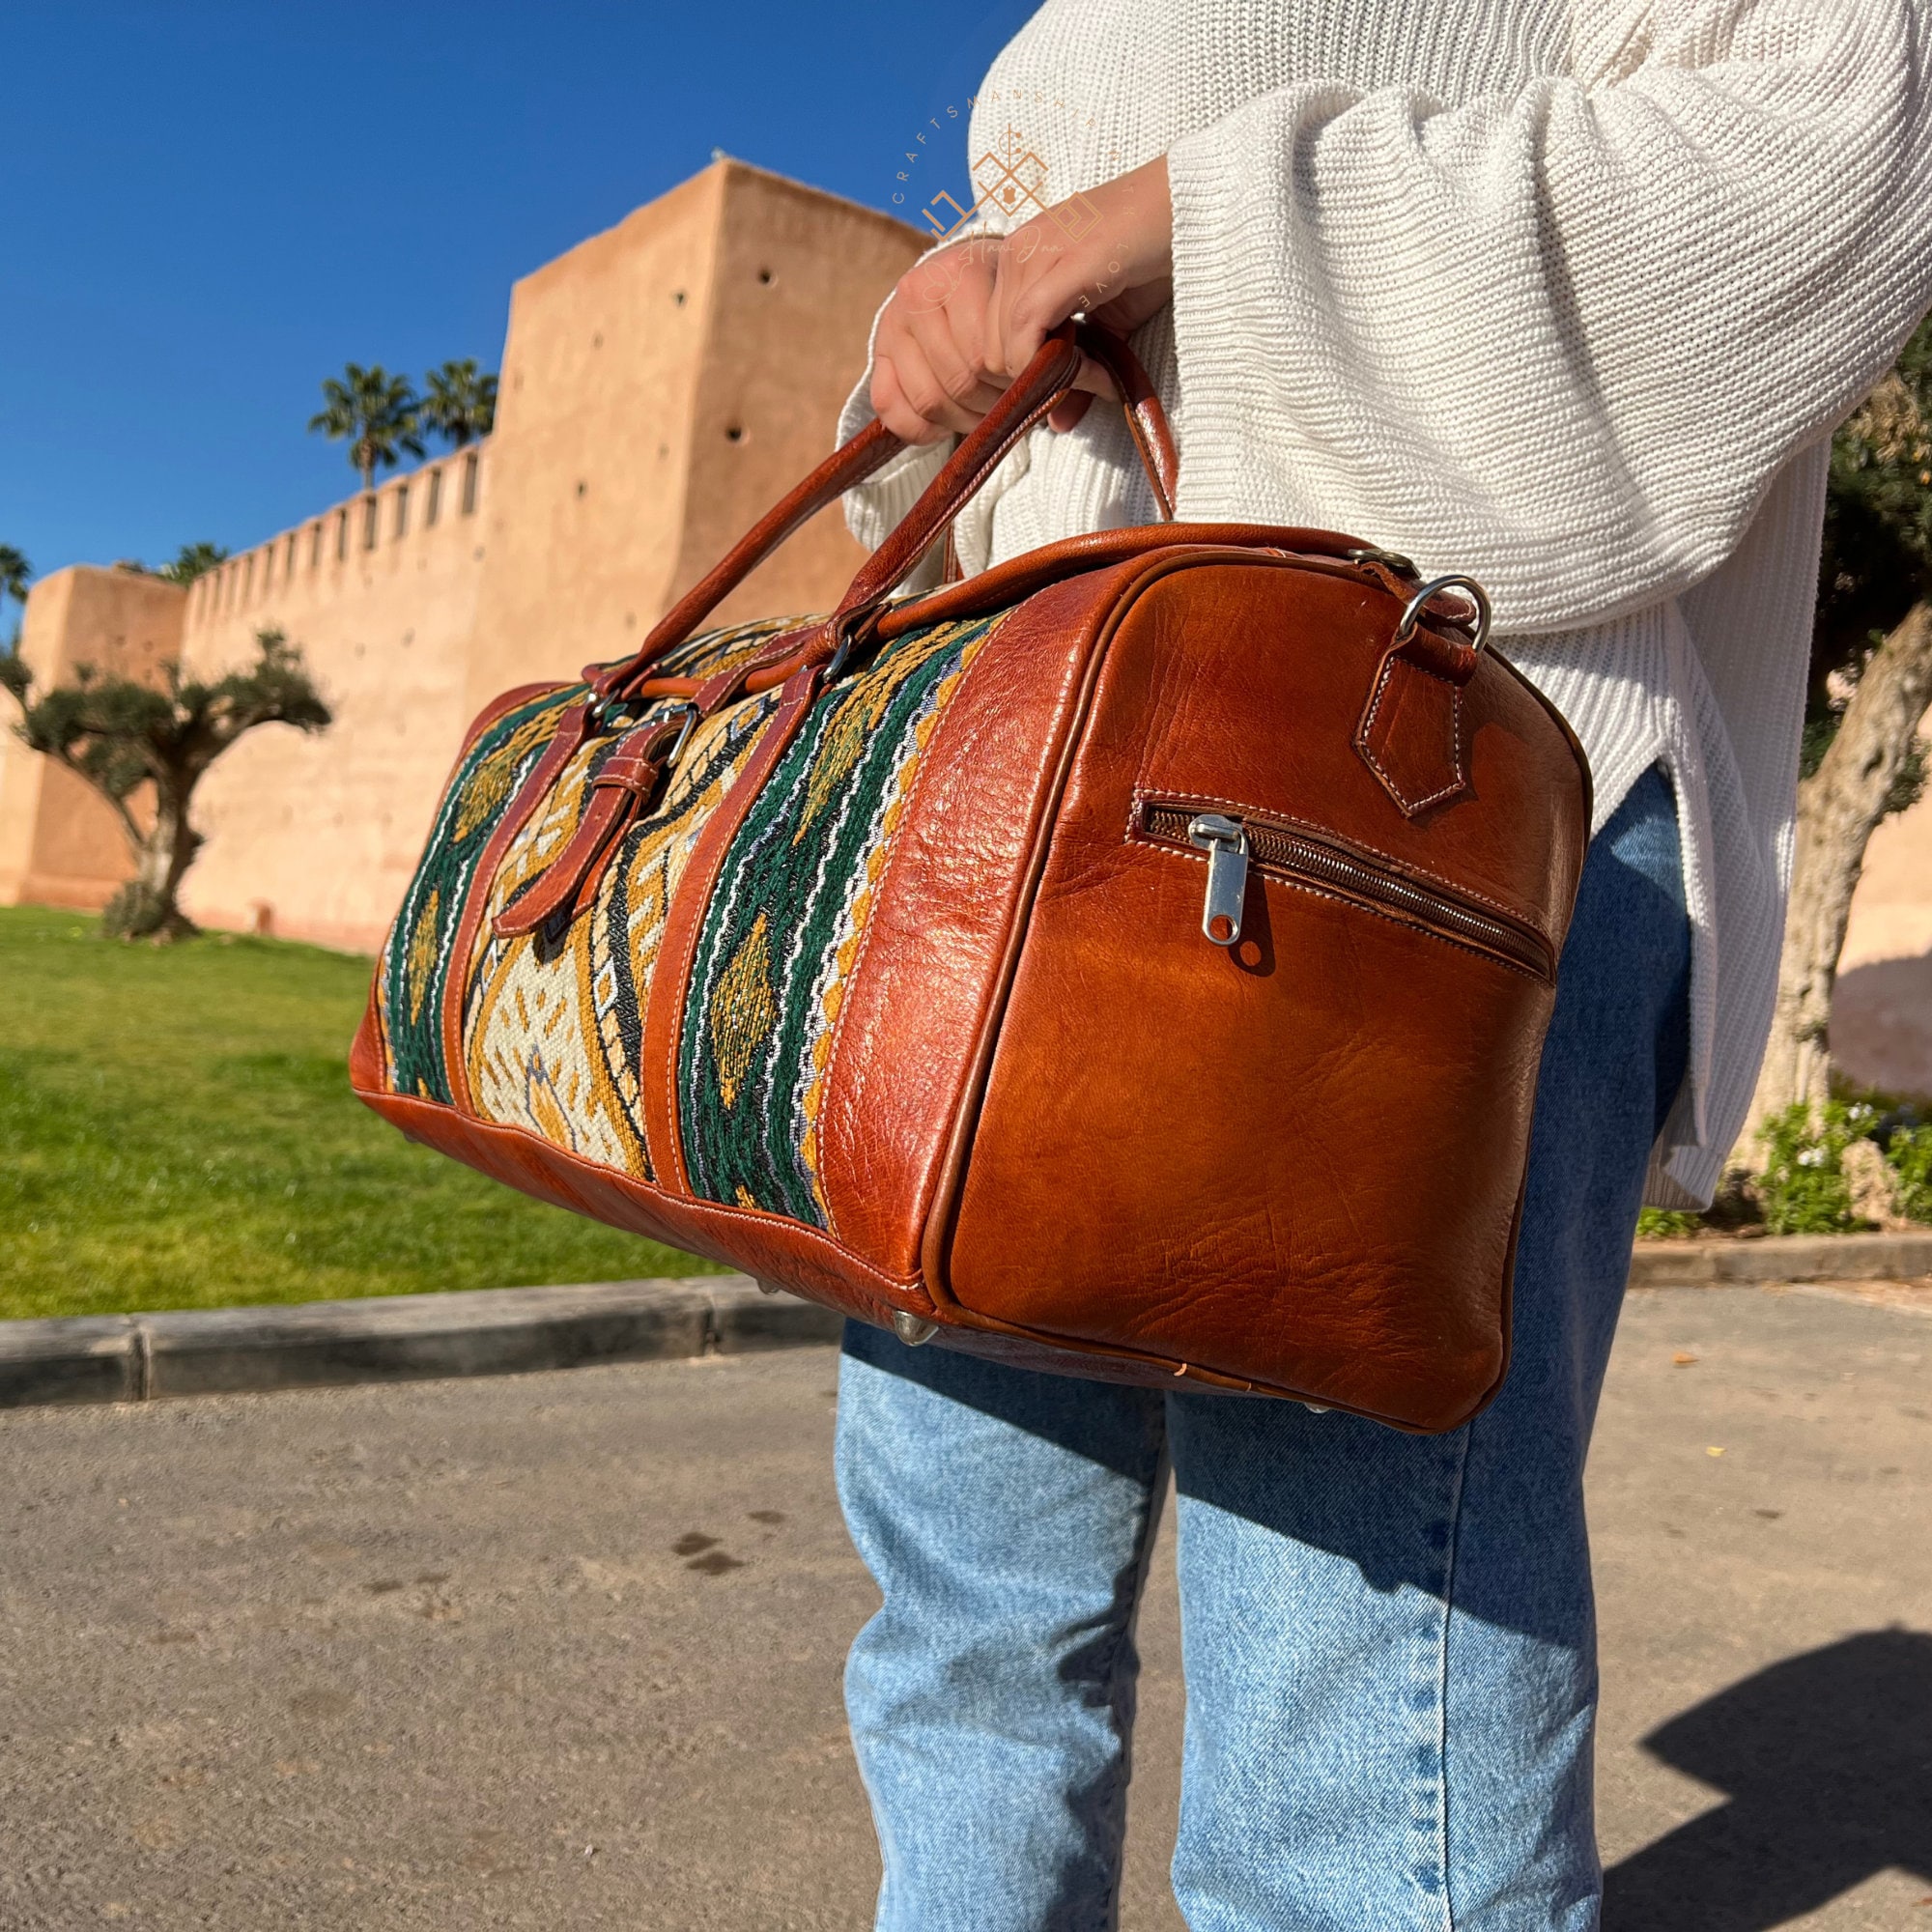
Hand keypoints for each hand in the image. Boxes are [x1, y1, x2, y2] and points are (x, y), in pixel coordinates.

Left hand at [986, 156, 1172, 430]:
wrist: (1196, 204)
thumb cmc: (1156, 256)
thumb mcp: (1110, 328)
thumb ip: (1078, 372)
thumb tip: (1057, 425)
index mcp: (1017, 262)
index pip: (987, 339)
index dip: (1022, 379)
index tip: (1070, 391)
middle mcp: (1015, 253)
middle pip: (989, 350)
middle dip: (1033, 383)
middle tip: (1089, 386)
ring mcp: (1032, 252)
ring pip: (1004, 347)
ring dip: (1049, 378)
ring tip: (1100, 375)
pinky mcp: (1060, 261)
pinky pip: (1028, 331)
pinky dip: (1055, 366)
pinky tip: (1095, 371)